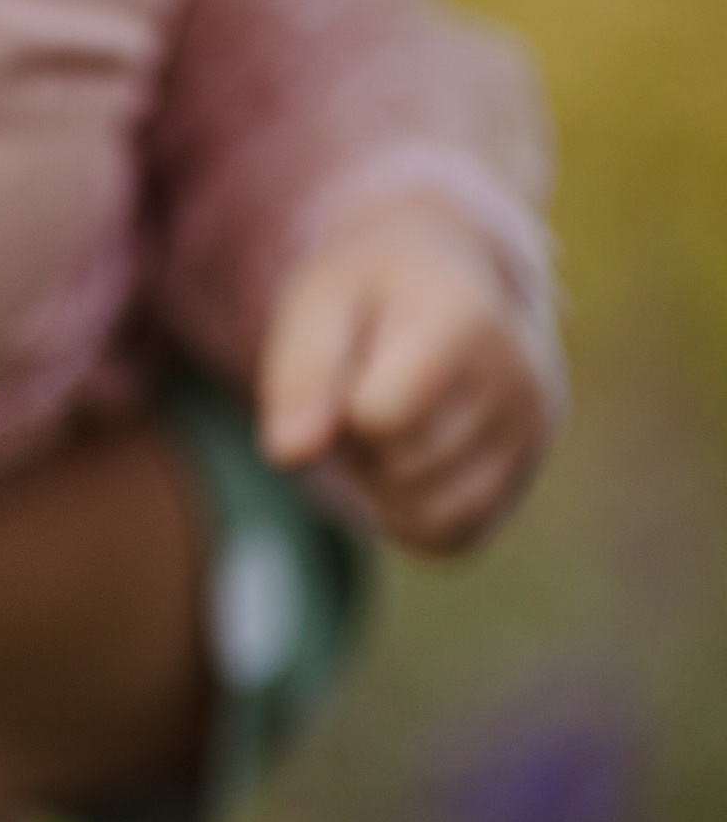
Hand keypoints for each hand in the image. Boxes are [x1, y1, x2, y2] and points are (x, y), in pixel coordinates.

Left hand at [258, 200, 558, 554]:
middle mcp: (519, 382)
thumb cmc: (369, 294)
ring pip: (431, 515)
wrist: (447, 284)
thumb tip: (288, 454)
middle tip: (360, 392)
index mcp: (468, 323)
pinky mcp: (524, 478)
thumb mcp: (318, 306)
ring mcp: (533, 434)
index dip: (338, 403)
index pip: (378, 416)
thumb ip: (298, 375)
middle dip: (357, 444)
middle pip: (401, 468)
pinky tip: (398, 463)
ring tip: (381, 426)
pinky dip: (408, 517)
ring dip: (380, 488)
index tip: (349, 363)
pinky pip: (452, 536)